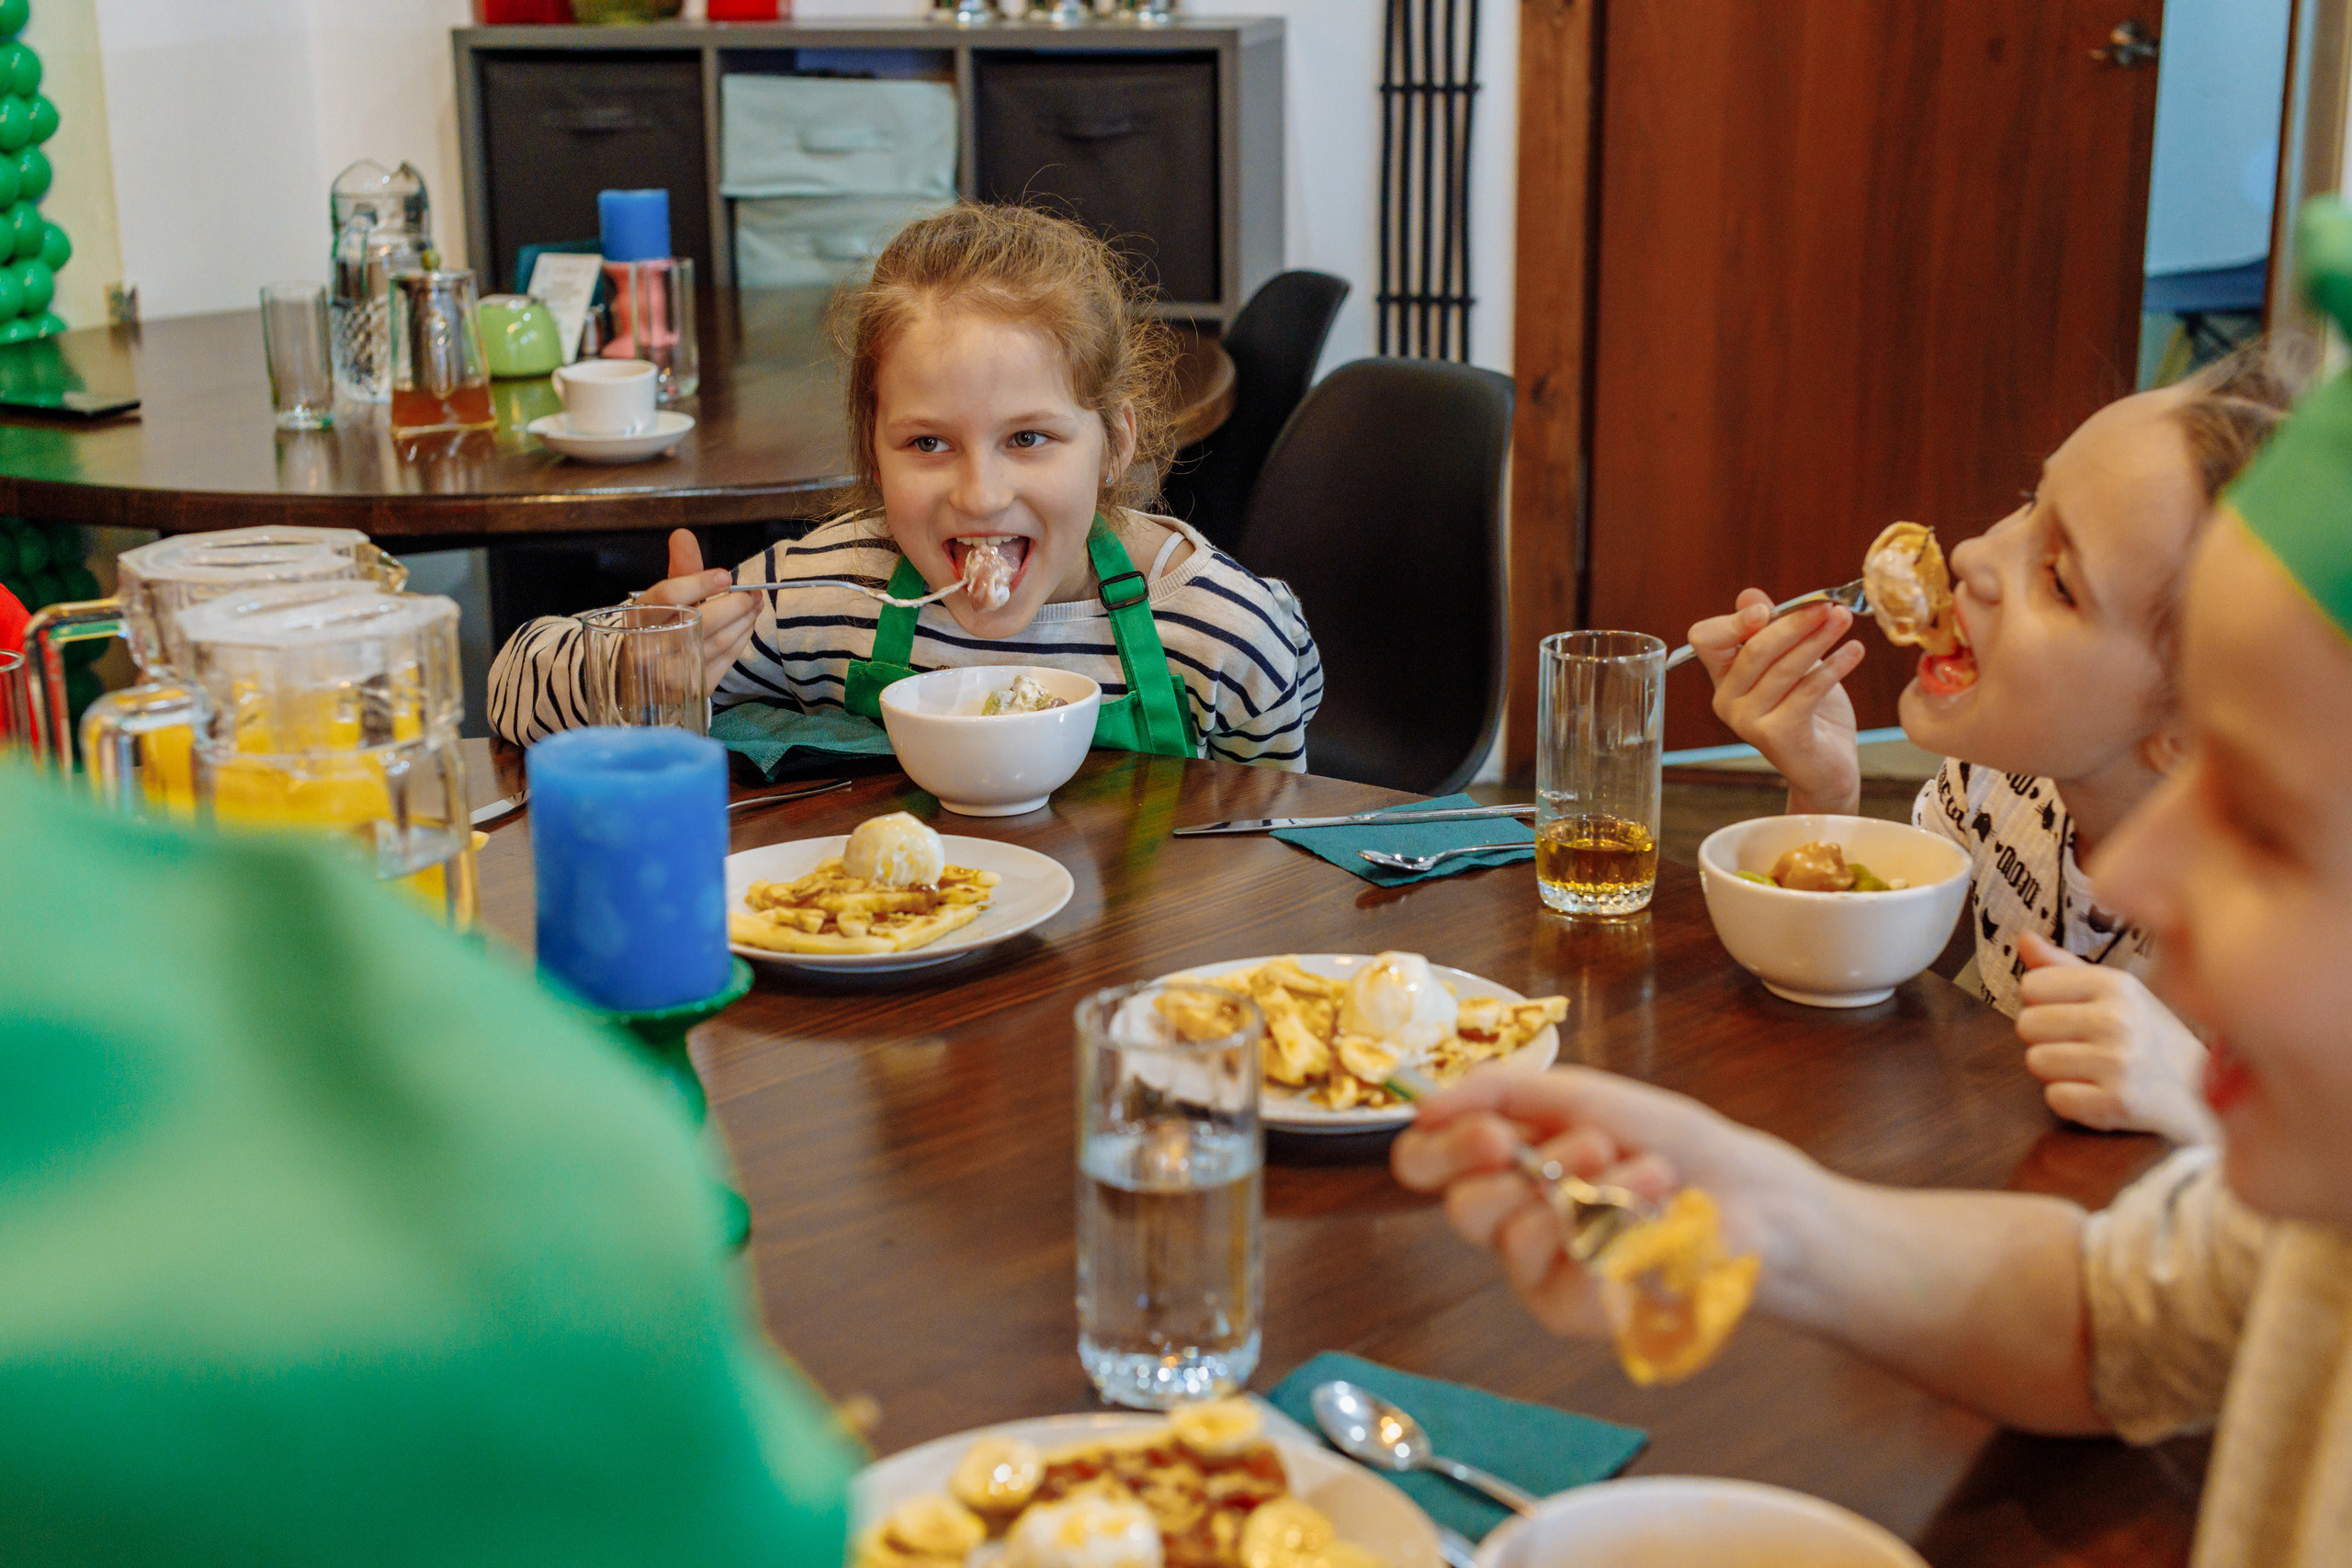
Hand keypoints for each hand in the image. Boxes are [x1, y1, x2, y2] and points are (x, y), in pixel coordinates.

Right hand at [636, 528, 758, 695]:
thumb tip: (683, 534)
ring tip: (755, 604)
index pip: (669, 596)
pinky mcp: (693, 686)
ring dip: (745, 619)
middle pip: (702, 620)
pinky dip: (742, 639)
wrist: (640, 676)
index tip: (725, 576)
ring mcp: (673, 672)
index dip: (699, 582)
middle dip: (735, 604)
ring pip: (719, 641)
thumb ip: (679, 568)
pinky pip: (727, 659)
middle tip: (753, 593)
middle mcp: (651, 647)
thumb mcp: (662, 598)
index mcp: (639, 617)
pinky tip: (747, 625)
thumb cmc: (657, 626)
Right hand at [1390, 1065, 1805, 1335]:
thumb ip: (1507, 1091)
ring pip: (1514, 1243)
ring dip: (1590, 1195)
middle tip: (1588, 1143)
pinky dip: (1612, 1248)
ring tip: (1650, 1175)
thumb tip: (1423, 1102)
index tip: (1493, 1130)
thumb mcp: (1591, 1094)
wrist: (1758, 1200)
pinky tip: (1653, 1225)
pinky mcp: (1577, 1314)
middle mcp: (1511, 1213)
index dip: (1441, 1147)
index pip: (1424, 1162)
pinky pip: (1561, 1291)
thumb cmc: (1679, 1144)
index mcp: (1504, 1156)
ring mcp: (1542, 1270)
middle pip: (1460, 1208)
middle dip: (1523, 1168)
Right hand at [1687, 590, 1863, 814]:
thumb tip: (1750, 595)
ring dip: (1819, 639)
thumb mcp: (1791, 663)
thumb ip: (1770, 631)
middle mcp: (1727, 701)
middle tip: (1827, 606)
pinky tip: (1855, 651)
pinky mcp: (1777, 736)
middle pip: (1753, 649)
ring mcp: (1748, 722)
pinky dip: (1834, 667)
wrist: (1827, 767)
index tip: (1767, 609)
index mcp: (1723, 678)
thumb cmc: (1810, 712)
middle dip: (1793, 622)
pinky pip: (1807, 691)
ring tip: (1844, 620)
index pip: (1706, 639)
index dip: (1733, 622)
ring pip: (1784, 668)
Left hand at [2016, 933, 2216, 1143]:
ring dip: (2056, 1071)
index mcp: (2116, 984)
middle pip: (2026, 1024)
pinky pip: (2054, 1097)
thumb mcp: (2117, 992)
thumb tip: (2024, 938)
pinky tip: (2100, 1094)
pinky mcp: (2119, 1102)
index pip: (2032, 986)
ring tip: (2092, 1070)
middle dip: (2046, 1038)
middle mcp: (2118, 1019)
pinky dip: (2071, 1101)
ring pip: (2036, 1061)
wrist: (2202, 1097)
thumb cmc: (2149, 1038)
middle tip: (2083, 1047)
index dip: (2044, 1004)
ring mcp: (2120, 1062)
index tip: (2074, 1015)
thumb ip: (2064, 967)